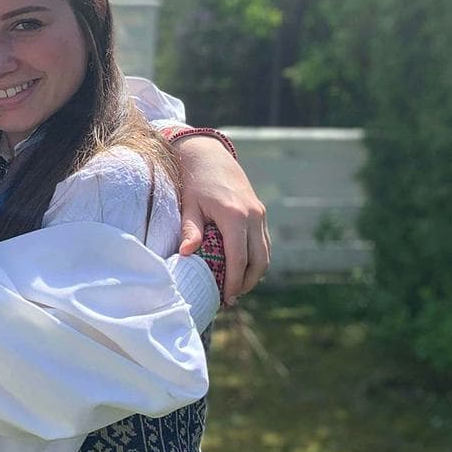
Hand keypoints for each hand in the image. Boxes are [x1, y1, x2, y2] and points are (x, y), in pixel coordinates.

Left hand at [173, 136, 269, 302]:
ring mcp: (259, 213)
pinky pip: (263, 243)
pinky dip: (256, 259)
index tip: (225, 298)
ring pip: (265, 253)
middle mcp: (252, 215)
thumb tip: (186, 255)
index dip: (234, 282)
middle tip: (231, 298)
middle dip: (247, 282)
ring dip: (254, 273)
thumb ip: (191, 230)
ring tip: (236, 288)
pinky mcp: (260, 212)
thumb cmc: (193, 181)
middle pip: (259, 260)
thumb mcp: (189, 205)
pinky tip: (241, 268)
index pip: (239, 258)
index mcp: (234, 215)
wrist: (208, 153)